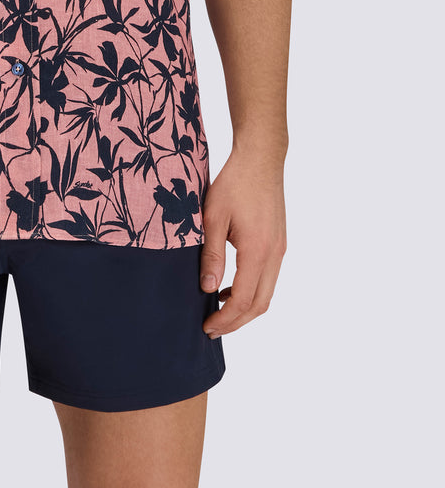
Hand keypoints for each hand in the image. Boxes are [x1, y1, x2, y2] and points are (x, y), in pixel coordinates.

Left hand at [199, 144, 286, 337]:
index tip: (207, 327)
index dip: (226, 319)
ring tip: (218, 311)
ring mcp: (280, 249)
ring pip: (267, 293)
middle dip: (236, 322)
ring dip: (245, 308)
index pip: (244, 301)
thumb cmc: (233, 184)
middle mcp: (275, 254)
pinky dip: (252, 291)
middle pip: (260, 305)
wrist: (260, 160)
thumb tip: (207, 288)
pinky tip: (230, 287)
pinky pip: (268, 278)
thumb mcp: (213, 218)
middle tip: (211, 328)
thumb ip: (211, 254)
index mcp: (258, 251)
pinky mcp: (279, 243)